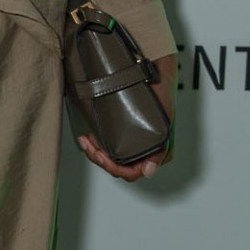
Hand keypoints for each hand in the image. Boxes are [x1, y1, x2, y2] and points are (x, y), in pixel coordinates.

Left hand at [75, 51, 174, 180]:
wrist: (154, 76)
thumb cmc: (161, 99)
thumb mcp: (164, 127)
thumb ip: (159, 152)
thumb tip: (148, 171)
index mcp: (154, 155)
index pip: (130, 173)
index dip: (114, 167)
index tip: (102, 156)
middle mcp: (143, 152)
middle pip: (116, 167)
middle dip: (99, 157)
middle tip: (89, 145)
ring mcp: (131, 144)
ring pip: (109, 157)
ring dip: (94, 151)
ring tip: (86, 140)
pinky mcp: (121, 134)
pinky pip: (107, 146)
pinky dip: (96, 143)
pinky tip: (89, 136)